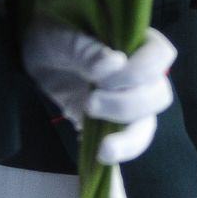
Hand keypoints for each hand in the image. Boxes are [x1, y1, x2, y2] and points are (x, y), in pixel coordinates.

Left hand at [24, 22, 175, 165]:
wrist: (36, 57)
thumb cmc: (53, 35)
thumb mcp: (61, 37)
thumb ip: (85, 50)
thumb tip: (114, 63)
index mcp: (135, 43)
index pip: (160, 56)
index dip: (140, 71)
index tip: (105, 80)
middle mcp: (139, 74)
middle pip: (158, 95)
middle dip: (128, 106)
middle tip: (91, 104)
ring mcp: (126, 101)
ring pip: (147, 124)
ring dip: (129, 139)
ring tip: (101, 148)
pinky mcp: (110, 124)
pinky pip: (125, 143)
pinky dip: (119, 156)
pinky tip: (102, 162)